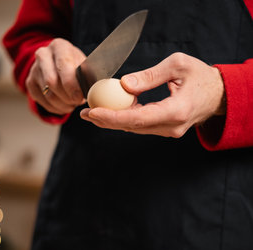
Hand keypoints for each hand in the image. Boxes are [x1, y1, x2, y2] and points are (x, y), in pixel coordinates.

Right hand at [26, 38, 86, 114]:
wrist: (58, 64)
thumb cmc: (76, 65)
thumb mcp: (86, 65)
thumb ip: (90, 74)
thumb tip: (94, 88)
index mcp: (59, 46)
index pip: (63, 65)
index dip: (72, 85)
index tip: (80, 98)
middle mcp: (43, 55)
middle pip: (52, 82)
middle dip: (67, 97)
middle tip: (78, 102)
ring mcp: (34, 69)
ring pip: (48, 95)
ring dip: (63, 104)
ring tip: (73, 104)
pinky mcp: (30, 83)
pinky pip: (43, 101)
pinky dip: (56, 108)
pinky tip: (64, 105)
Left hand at [80, 52, 225, 136]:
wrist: (218, 95)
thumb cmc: (200, 76)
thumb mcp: (178, 65)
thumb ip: (150, 76)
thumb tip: (124, 85)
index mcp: (177, 111)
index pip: (139, 118)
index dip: (113, 117)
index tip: (93, 113)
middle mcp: (172, 126)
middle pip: (132, 127)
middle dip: (106, 121)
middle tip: (85, 114)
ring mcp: (169, 131)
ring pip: (135, 128)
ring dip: (113, 121)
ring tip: (92, 111)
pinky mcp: (165, 130)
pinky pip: (141, 126)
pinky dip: (125, 118)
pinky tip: (111, 110)